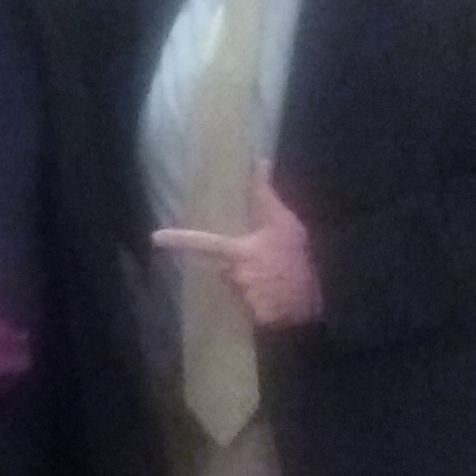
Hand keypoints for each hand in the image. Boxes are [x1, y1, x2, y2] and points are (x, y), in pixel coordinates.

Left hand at [151, 161, 322, 327]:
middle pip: (224, 268)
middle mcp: (235, 274)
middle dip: (240, 265)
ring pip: (237, 287)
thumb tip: (259, 162)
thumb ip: (266, 195)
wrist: (318, 296)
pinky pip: (248, 305)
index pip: (204, 243)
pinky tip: (276, 296)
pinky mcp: (252, 314)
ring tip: (274, 278)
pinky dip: (259, 302)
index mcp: (239, 251)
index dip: (179, 239)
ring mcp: (243, 296)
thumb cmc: (298, 256)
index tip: (156, 238)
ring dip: (251, 283)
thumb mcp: (286, 222)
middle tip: (268, 263)